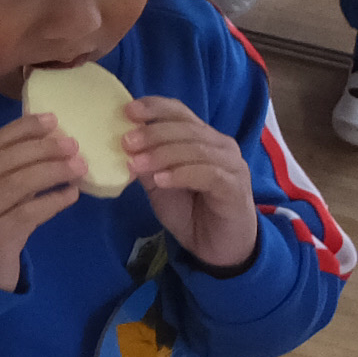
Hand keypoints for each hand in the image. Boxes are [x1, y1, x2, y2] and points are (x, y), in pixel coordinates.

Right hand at [0, 113, 83, 293]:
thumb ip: (7, 170)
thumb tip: (52, 139)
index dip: (24, 129)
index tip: (53, 120)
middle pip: (7, 161)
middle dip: (44, 149)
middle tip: (73, 144)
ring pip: (19, 184)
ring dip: (53, 171)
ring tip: (79, 166)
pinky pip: (30, 213)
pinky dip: (54, 200)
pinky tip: (71, 194)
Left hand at [121, 98, 258, 270]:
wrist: (217, 248)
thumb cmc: (190, 212)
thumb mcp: (159, 185)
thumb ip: (146, 164)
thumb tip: (122, 146)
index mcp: (202, 137)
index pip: (179, 111)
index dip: (154, 107)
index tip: (127, 111)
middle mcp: (220, 145)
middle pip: (185, 127)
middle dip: (153, 132)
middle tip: (126, 142)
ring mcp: (231, 165)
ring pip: (195, 148)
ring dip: (163, 154)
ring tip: (137, 164)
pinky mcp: (235, 187)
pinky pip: (208, 173)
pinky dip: (181, 174)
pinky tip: (161, 180)